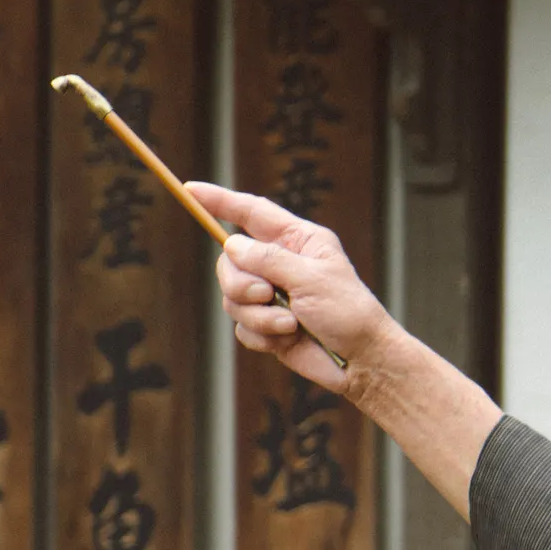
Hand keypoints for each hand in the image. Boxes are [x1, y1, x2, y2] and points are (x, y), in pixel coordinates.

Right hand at [187, 181, 397, 398]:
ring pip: (232, 297)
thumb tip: (232, 244)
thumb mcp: (312, 279)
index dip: (220, 200)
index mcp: (298, 241)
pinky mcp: (266, 324)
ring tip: (289, 325)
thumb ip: (270, 260)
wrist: (360, 360)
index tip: (190, 189)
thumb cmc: (348, 312)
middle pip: (230, 260)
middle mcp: (281, 263)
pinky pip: (241, 326)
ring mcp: (271, 295)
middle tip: (267, 294)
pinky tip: (287, 340)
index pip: (253, 213)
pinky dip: (261, 335)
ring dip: (258, 315)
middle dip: (242, 283)